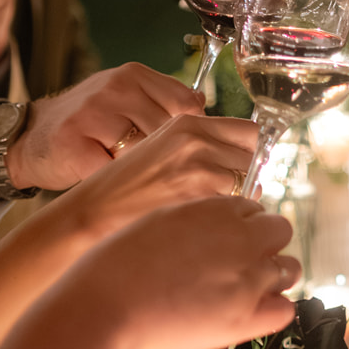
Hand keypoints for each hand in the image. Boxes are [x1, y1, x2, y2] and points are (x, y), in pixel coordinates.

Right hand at [0, 197, 300, 348]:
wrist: (103, 309)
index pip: (253, 208)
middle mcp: (240, 239)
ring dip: (271, 277)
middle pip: (279, 231)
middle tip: (237, 265)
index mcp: (216, 209)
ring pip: (289, 269)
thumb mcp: (156, 220)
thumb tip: (209, 230)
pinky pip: (284, 310)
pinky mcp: (246, 319)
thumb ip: (194, 221)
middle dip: (264, 245)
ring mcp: (247, 279)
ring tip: (242, 291)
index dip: (241, 225)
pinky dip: (272, 310)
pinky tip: (247, 314)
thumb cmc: (115, 265)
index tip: (227, 241)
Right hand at [4, 63, 204, 193]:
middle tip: (158, 174)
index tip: (190, 154)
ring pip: (146, 155)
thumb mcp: (128, 100)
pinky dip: (118, 187)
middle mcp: (115, 88)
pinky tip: (110, 184)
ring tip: (130, 176)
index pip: (189, 106)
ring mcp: (92, 114)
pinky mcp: (73, 144)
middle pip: (171, 133)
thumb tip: (219, 125)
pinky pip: (115, 174)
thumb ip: (167, 105)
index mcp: (134, 75)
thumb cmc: (89, 125)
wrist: (29, 138)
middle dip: (170, 160)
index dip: (195, 136)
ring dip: (143, 174)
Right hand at [56, 112, 258, 243]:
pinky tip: (206, 225)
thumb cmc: (124, 186)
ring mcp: (198, 170)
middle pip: (254, 158)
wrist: (93, 213)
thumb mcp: (161, 147)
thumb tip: (242, 158)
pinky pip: (235, 209)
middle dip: (249, 178)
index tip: (246, 168)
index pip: (250, 131)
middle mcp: (196, 141)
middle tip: (228, 197)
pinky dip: (229, 219)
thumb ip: (200, 144)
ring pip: (249, 185)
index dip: (251, 153)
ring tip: (215, 212)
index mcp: (188, 123)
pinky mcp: (197, 199)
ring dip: (241, 201)